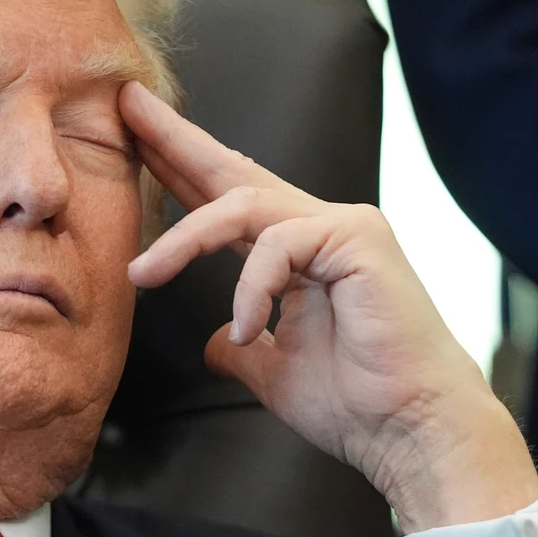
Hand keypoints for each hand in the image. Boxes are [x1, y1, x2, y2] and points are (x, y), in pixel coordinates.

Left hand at [119, 82, 537, 533]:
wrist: (410, 430)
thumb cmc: (357, 404)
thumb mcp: (273, 371)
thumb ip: (241, 348)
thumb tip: (214, 343)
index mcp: (297, 254)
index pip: (227, 201)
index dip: (178, 172)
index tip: (134, 142)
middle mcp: (320, 228)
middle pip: (234, 173)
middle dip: (175, 140)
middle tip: (127, 105)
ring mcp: (341, 227)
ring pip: (242, 205)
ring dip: (183, 238)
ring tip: (142, 274)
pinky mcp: (357, 239)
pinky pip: (278, 244)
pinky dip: (250, 288)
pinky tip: (246, 328)